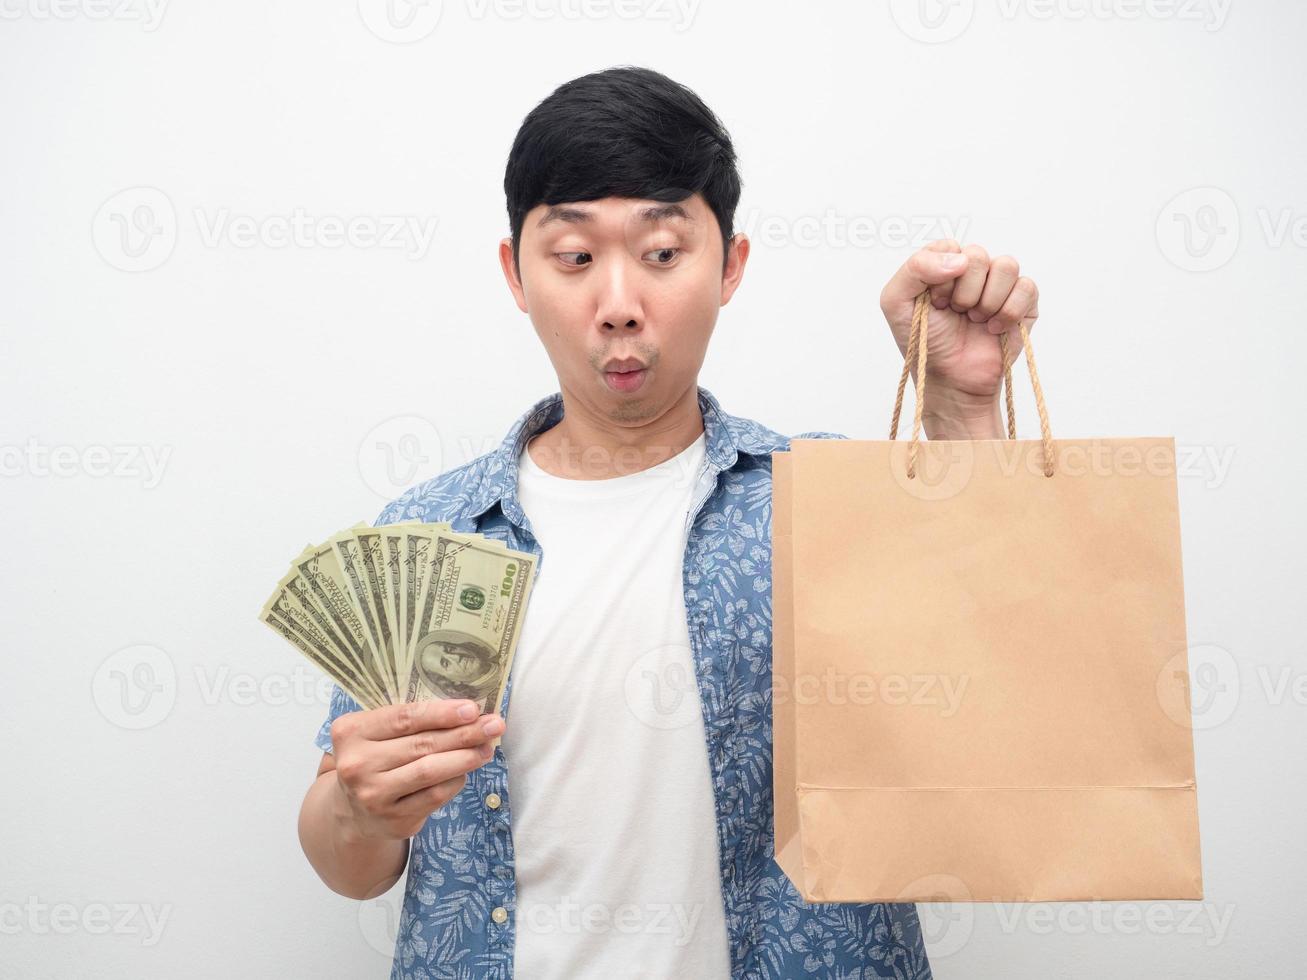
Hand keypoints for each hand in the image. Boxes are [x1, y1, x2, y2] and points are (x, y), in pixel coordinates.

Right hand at [328, 699, 503, 842]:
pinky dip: (456, 780)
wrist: (354, 810)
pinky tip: (468, 769)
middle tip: (494, 725)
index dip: (441, 713)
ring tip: (487, 747)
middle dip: (464, 733)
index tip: (472, 709)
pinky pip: (435, 796)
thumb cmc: (375, 758)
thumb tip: (467, 712)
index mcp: (351, 732)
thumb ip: (411, 720)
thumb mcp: (377, 732)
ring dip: (465, 757)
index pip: (404, 718)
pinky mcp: (393, 820)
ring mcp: (373, 796)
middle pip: (421, 745)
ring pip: (430, 772)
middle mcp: (356, 765)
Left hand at [879, 240, 1039, 438]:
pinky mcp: (1024, 303)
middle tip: (956, 314)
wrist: (951, 380)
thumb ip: (914, 268)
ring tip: (975, 321)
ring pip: (1006, 265)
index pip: (949, 246)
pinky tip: (994, 329)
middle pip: (978, 254)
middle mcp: (973, 271)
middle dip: (963, 292)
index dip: (941, 275)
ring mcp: (1000, 285)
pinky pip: (1026, 287)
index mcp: (943, 264)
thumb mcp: (895, 302)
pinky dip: (1008, 313)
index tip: (934, 302)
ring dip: (987, 301)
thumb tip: (960, 258)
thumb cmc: (924, 343)